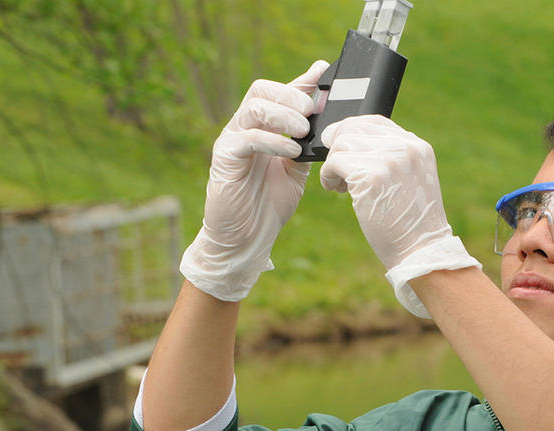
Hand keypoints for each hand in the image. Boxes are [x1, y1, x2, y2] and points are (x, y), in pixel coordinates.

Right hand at [180, 60, 329, 301]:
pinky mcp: (225, 158)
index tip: (324, 70)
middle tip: (312, 110)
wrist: (247, 236)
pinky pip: (248, 138)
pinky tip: (292, 151)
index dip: (302, 80)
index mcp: (262, 127)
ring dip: (283, 115)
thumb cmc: (269, 203)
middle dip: (290, 94)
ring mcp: (232, 140)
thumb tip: (328, 122)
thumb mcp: (296, 169)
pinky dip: (274, 141)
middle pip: (261, 89)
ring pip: (254, 107)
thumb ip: (307, 144)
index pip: (279, 92)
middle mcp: (244, 127)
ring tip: (304, 131)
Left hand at [319, 115, 479, 316]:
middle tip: (338, 170)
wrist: (419, 250)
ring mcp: (389, 159)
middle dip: (338, 146)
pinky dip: (328, 176)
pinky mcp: (371, 175)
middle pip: (355, 127)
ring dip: (333, 163)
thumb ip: (391, 158)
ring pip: (342, 142)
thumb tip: (352, 142)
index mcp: (417, 147)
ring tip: (340, 184)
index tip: (344, 151)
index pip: (375, 121)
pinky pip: (334, 161)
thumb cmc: (410, 222)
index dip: (353, 133)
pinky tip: (335, 190)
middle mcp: (406, 147)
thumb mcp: (410, 180)